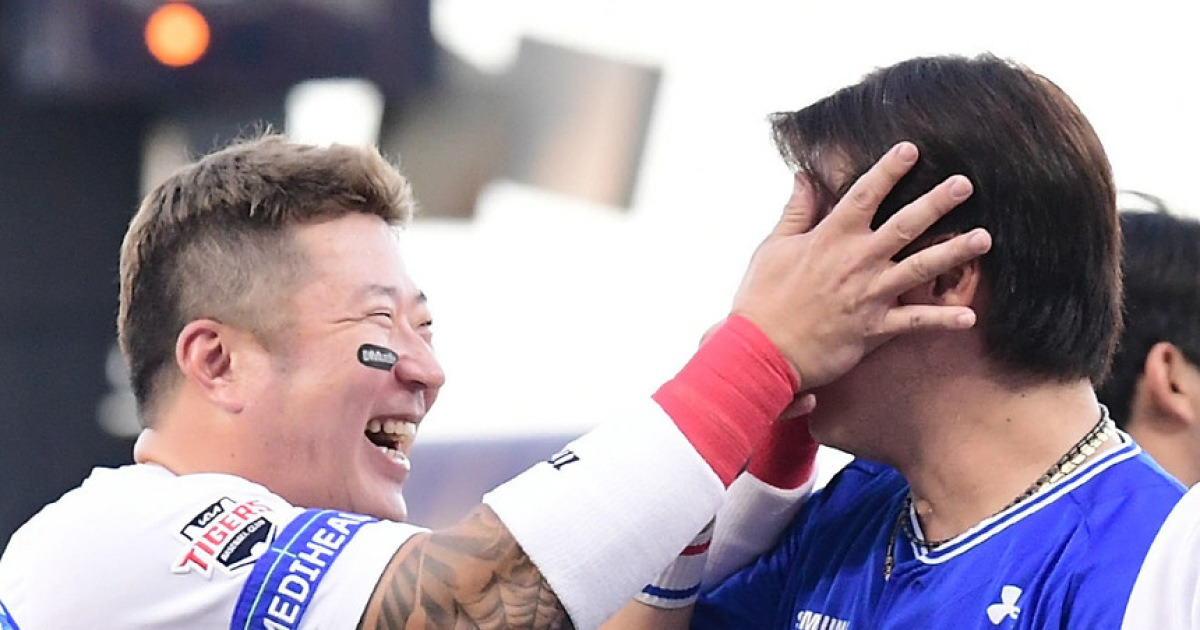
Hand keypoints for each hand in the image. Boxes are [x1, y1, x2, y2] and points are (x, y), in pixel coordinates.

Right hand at [731, 141, 990, 388]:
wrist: (760, 351)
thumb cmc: (762, 298)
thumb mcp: (772, 247)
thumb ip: (796, 211)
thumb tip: (803, 176)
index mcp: (830, 238)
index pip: (863, 195)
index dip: (887, 170)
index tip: (911, 149)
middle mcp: (855, 261)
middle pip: (904, 224)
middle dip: (936, 202)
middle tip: (965, 184)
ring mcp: (868, 294)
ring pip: (919, 268)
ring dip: (953, 253)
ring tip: (984, 237)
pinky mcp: (873, 328)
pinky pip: (914, 323)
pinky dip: (942, 320)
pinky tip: (970, 316)